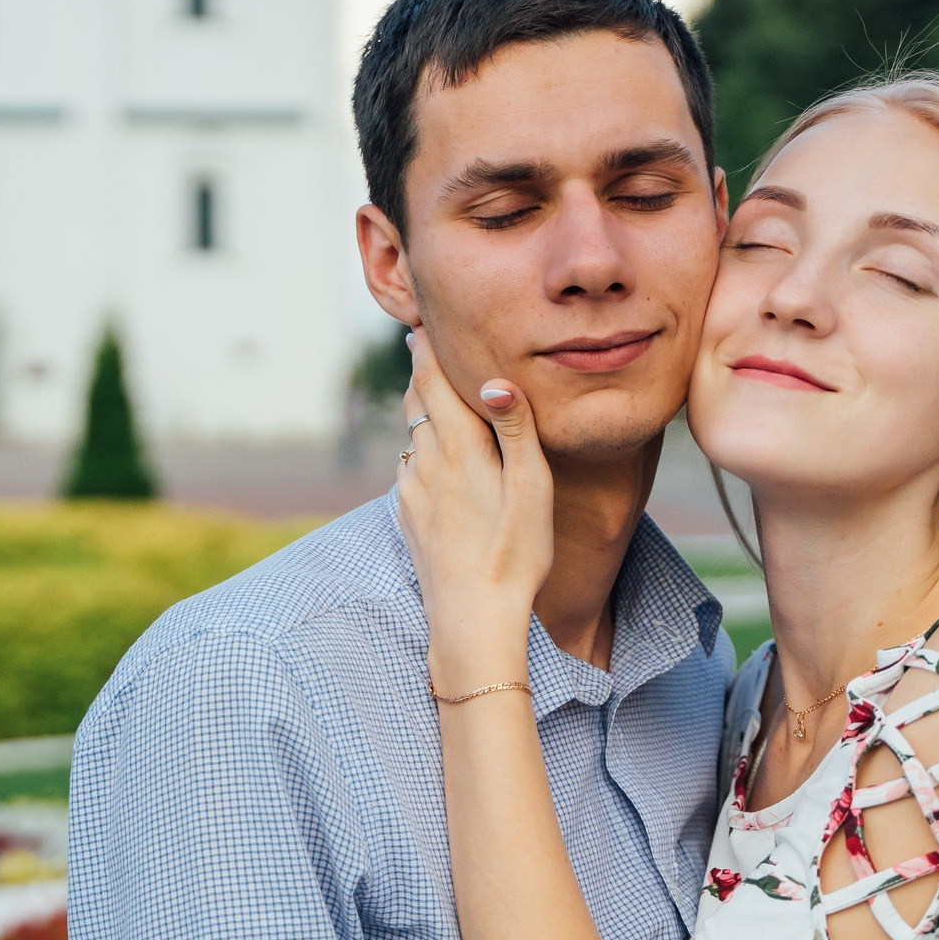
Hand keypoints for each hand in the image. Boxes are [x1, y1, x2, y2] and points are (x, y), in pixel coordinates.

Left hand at [393, 330, 553, 681]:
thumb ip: (514, 429)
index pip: (433, 378)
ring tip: (434, 390)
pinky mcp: (407, 517)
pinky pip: (409, 468)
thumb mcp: (532, 489)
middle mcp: (426, 463)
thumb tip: (493, 378)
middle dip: (421, 368)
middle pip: (415, 399)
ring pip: (410, 433)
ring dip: (420, 408)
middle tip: (426, 340)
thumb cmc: (514, 555)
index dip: (427, 345)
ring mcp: (411, 491)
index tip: (425, 318)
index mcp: (459, 448)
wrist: (472, 620)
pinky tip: (434, 455)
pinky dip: (419, 448)